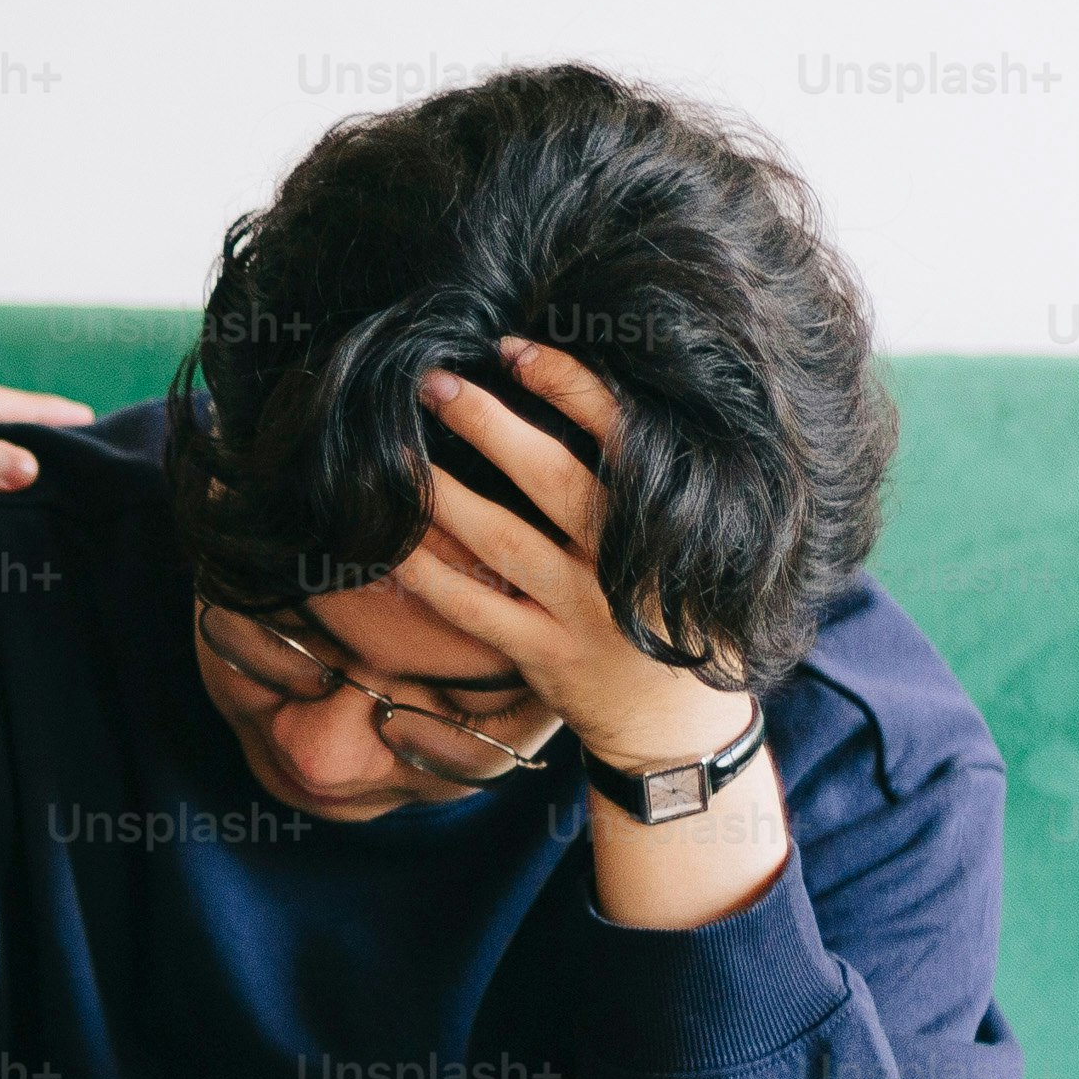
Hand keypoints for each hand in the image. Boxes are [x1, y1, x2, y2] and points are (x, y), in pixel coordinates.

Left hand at [399, 342, 753, 772]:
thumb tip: (567, 397)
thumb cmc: (675, 612)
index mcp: (668, 522)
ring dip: (445, 493)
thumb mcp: (688, 546)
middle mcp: (626, 564)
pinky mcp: (546, 656)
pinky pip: (476, 608)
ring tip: (396, 454)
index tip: (513, 349)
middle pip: (554, 479)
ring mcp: (584, 613)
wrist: (678, 730)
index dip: (568, 386)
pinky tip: (390, 543)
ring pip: (505, 540)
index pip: (622, 437)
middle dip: (490, 424)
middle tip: (435, 382)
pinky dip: (428, 575)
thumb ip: (641, 486)